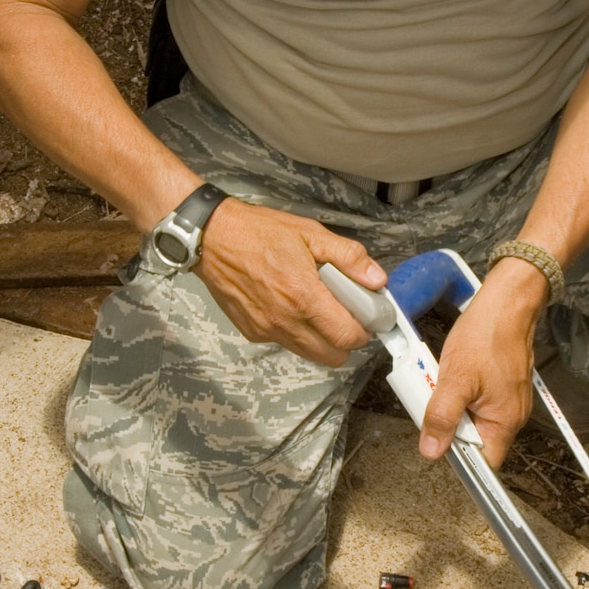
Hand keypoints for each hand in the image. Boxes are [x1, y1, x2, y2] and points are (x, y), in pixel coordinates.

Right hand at [196, 199, 385, 365]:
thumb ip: (348, 257)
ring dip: (322, 340)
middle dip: (345, 339)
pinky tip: (289, 305)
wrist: (211, 237)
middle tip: (344, 313)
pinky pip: (285, 343)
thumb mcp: (310, 233)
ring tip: (318, 307)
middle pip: (333, 356)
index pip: (348, 336)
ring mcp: (266, 330)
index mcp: (303, 295)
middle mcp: (285, 320)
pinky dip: (296, 332)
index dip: (364, 328)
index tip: (366, 313)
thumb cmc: (259, 232)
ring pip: (310, 354)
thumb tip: (376, 279)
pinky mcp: (252, 332)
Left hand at [419, 258, 547, 466]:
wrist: (506, 303)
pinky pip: (475, 401)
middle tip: (434, 401)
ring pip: (471, 418)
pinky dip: (459, 392)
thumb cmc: (488, 335)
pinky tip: (451, 375)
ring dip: (452, 406)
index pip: (482, 463)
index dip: (458, 459)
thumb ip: (442, 417)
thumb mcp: (455, 378)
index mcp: (505, 421)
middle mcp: (511, 416)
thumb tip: (432, 450)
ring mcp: (506, 401)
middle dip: (449, 425)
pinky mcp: (500, 387)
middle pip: (473, 441)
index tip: (437, 442)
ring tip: (442, 383)